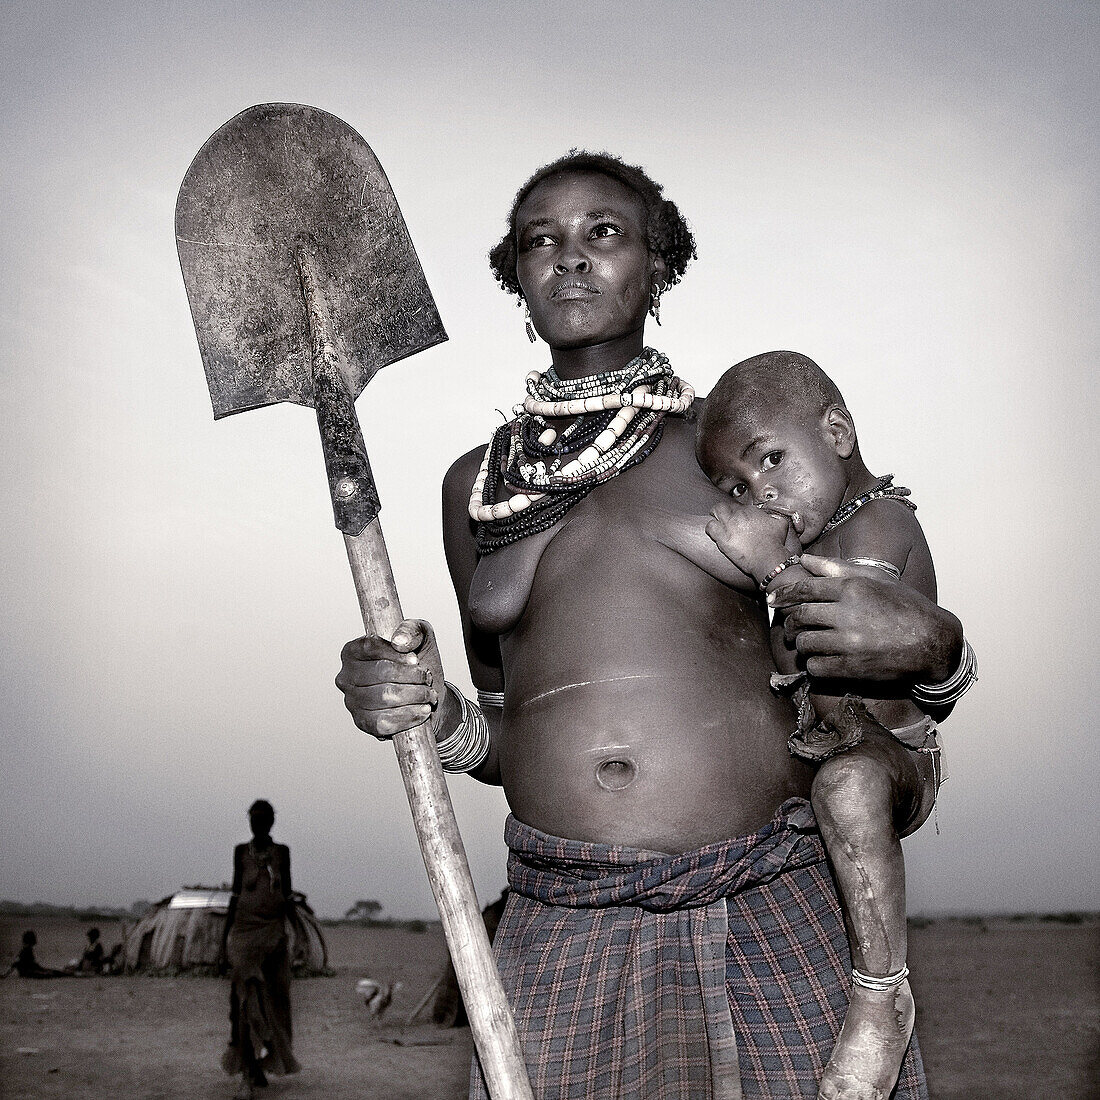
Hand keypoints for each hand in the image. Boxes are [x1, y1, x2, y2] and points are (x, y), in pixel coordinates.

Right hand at [335, 619, 442, 740]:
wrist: (427, 695)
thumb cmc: (418, 663)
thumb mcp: (421, 637)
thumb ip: (412, 630)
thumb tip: (399, 641)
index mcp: (353, 651)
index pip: (369, 647)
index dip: (395, 653)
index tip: (415, 659)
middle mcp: (346, 677)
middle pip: (380, 673)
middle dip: (411, 676)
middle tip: (426, 678)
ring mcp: (352, 702)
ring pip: (384, 697)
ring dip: (414, 695)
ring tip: (428, 694)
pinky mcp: (363, 723)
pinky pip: (384, 722)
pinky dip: (408, 716)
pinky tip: (422, 710)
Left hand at [706, 501, 796, 580]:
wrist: (768, 557)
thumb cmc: (775, 541)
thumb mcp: (780, 523)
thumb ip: (774, 515)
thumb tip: (771, 515)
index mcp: (750, 510)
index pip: (737, 506)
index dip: (736, 511)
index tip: (737, 518)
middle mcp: (738, 515)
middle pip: (723, 505)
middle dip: (721, 510)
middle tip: (722, 517)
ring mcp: (729, 525)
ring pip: (714, 512)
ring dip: (714, 518)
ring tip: (716, 524)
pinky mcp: (722, 538)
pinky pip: (710, 527)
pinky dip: (711, 529)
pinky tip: (714, 533)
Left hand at [769, 554, 962, 680]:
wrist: (933, 642)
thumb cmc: (904, 606)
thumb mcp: (875, 579)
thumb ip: (837, 568)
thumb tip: (804, 559)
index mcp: (852, 589)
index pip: (804, 589)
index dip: (783, 595)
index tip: (772, 600)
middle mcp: (848, 614)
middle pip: (800, 616)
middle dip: (790, 623)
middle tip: (791, 627)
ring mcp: (849, 642)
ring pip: (805, 643)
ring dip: (802, 645)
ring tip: (808, 644)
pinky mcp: (853, 667)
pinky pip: (816, 668)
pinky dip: (814, 666)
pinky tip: (820, 661)